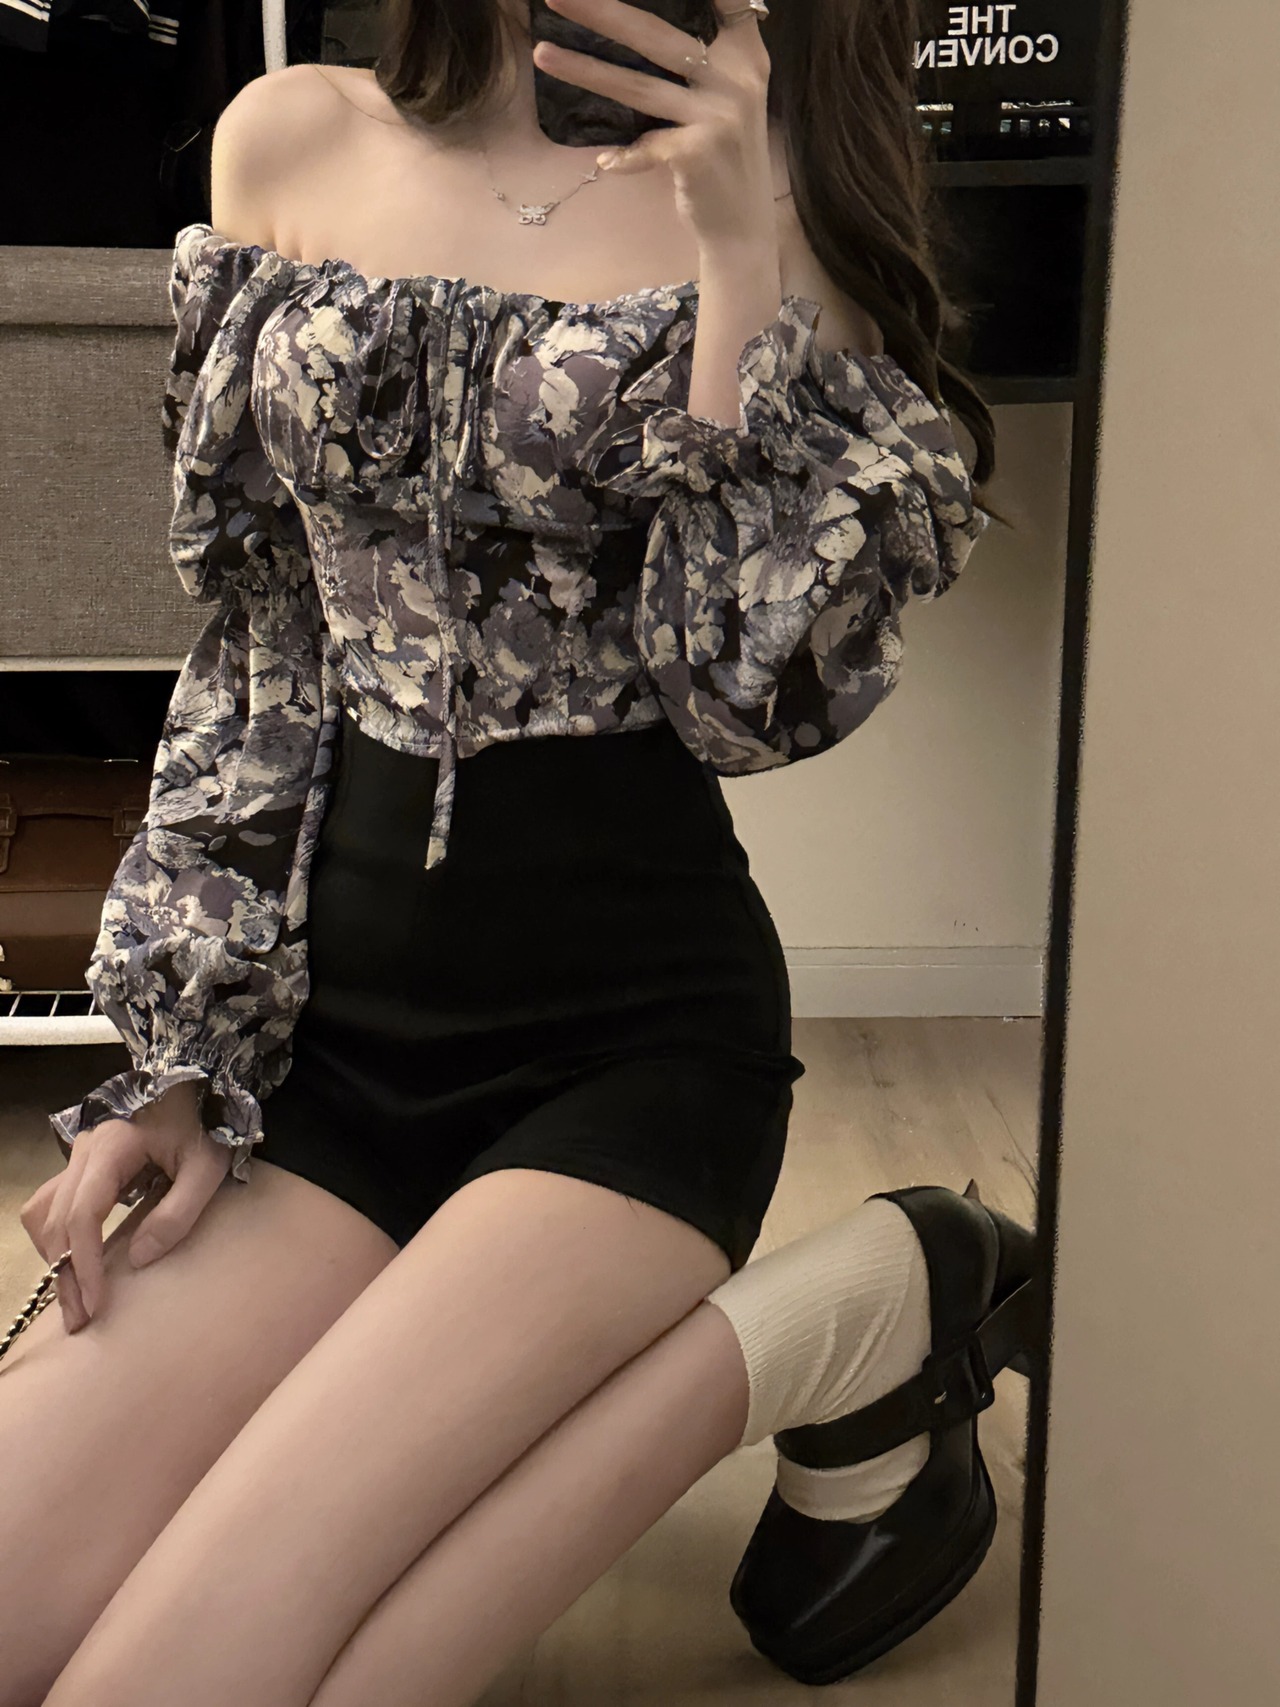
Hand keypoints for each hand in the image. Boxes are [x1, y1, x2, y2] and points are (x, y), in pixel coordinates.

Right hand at [19, 1080, 232, 1332]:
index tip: (94, 1302)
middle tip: (81, 1318)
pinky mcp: (86, 1165)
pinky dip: (60, 1238)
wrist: (201, 1078)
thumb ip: (178, 1213)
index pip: (82, 1215)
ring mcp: (80, 1156)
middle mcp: (85, 1150)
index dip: (84, 1263)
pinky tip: (77, 1264)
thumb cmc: (208, 1120)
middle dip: (65, 1273)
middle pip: (55, 1221)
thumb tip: (137, 1260)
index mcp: (113, 1147)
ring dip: (56, 1257)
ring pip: (46, 1214)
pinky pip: (56, 1205)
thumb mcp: (208, 1166)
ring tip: (76, 1298)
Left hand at [533, 0, 775, 253]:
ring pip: (639, 86)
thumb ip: (703, 56)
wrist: (742, 228)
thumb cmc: (722, 157)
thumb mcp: (726, 97)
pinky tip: (603, 164)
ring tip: (542, 54)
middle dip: (601, 10)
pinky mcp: (700, 153)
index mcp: (744, 52)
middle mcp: (736, 77)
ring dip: (585, 70)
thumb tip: (631, 21)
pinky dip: (622, 158)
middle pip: (657, 34)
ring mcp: (719, 115)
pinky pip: (645, 147)